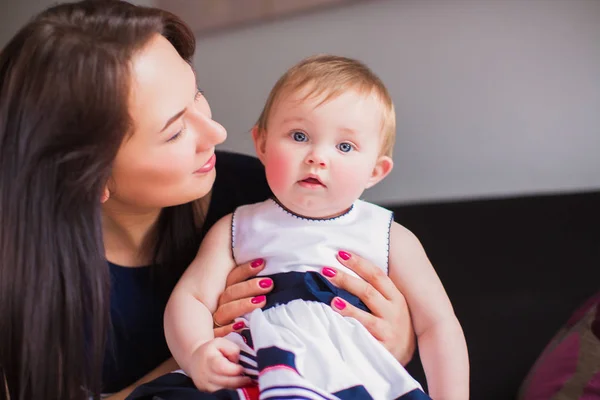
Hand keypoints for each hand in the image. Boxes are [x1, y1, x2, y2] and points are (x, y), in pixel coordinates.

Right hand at [188, 338, 250, 391]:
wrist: (195, 359)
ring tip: (244, 381)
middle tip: (248, 378)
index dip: (235, 370)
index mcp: (209, 359)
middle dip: (239, 381)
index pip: (223, 368)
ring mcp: (204, 384)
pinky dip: (230, 390)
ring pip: (224, 390)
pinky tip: (236, 385)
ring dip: (236, 387)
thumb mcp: (222, 342)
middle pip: (225, 382)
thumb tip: (237, 363)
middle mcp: (205, 373)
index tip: (242, 368)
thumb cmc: (211, 350)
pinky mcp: (206, 391)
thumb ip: (233, 350)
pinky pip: (220, 393)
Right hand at [212, 258, 270, 336]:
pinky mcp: (214, 339)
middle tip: (268, 284)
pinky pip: (218, 334)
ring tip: (262, 301)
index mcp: (225, 294)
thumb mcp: (247, 302)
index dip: (246, 269)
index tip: (262, 263)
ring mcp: (215, 323)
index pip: (232, 278)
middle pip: (230, 293)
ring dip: (243, 305)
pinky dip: (229, 329)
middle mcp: (218, 307)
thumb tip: (266, 268)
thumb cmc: (246, 323)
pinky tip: (241, 325)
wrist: (218, 352)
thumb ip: (254, 289)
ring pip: (225, 311)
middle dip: (249, 286)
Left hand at [321, 250, 415, 364]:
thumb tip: (345, 268)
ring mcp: (388, 331)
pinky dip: (350, 329)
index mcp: (396, 297)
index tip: (341, 254)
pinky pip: (363, 337)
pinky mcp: (382, 347)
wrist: (406, 354)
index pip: (377, 275)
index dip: (359, 263)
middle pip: (367, 291)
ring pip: (365, 316)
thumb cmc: (393, 324)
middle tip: (326, 270)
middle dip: (345, 279)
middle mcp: (394, 312)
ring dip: (348, 307)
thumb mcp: (391, 305)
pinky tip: (337, 323)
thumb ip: (375, 290)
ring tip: (332, 299)